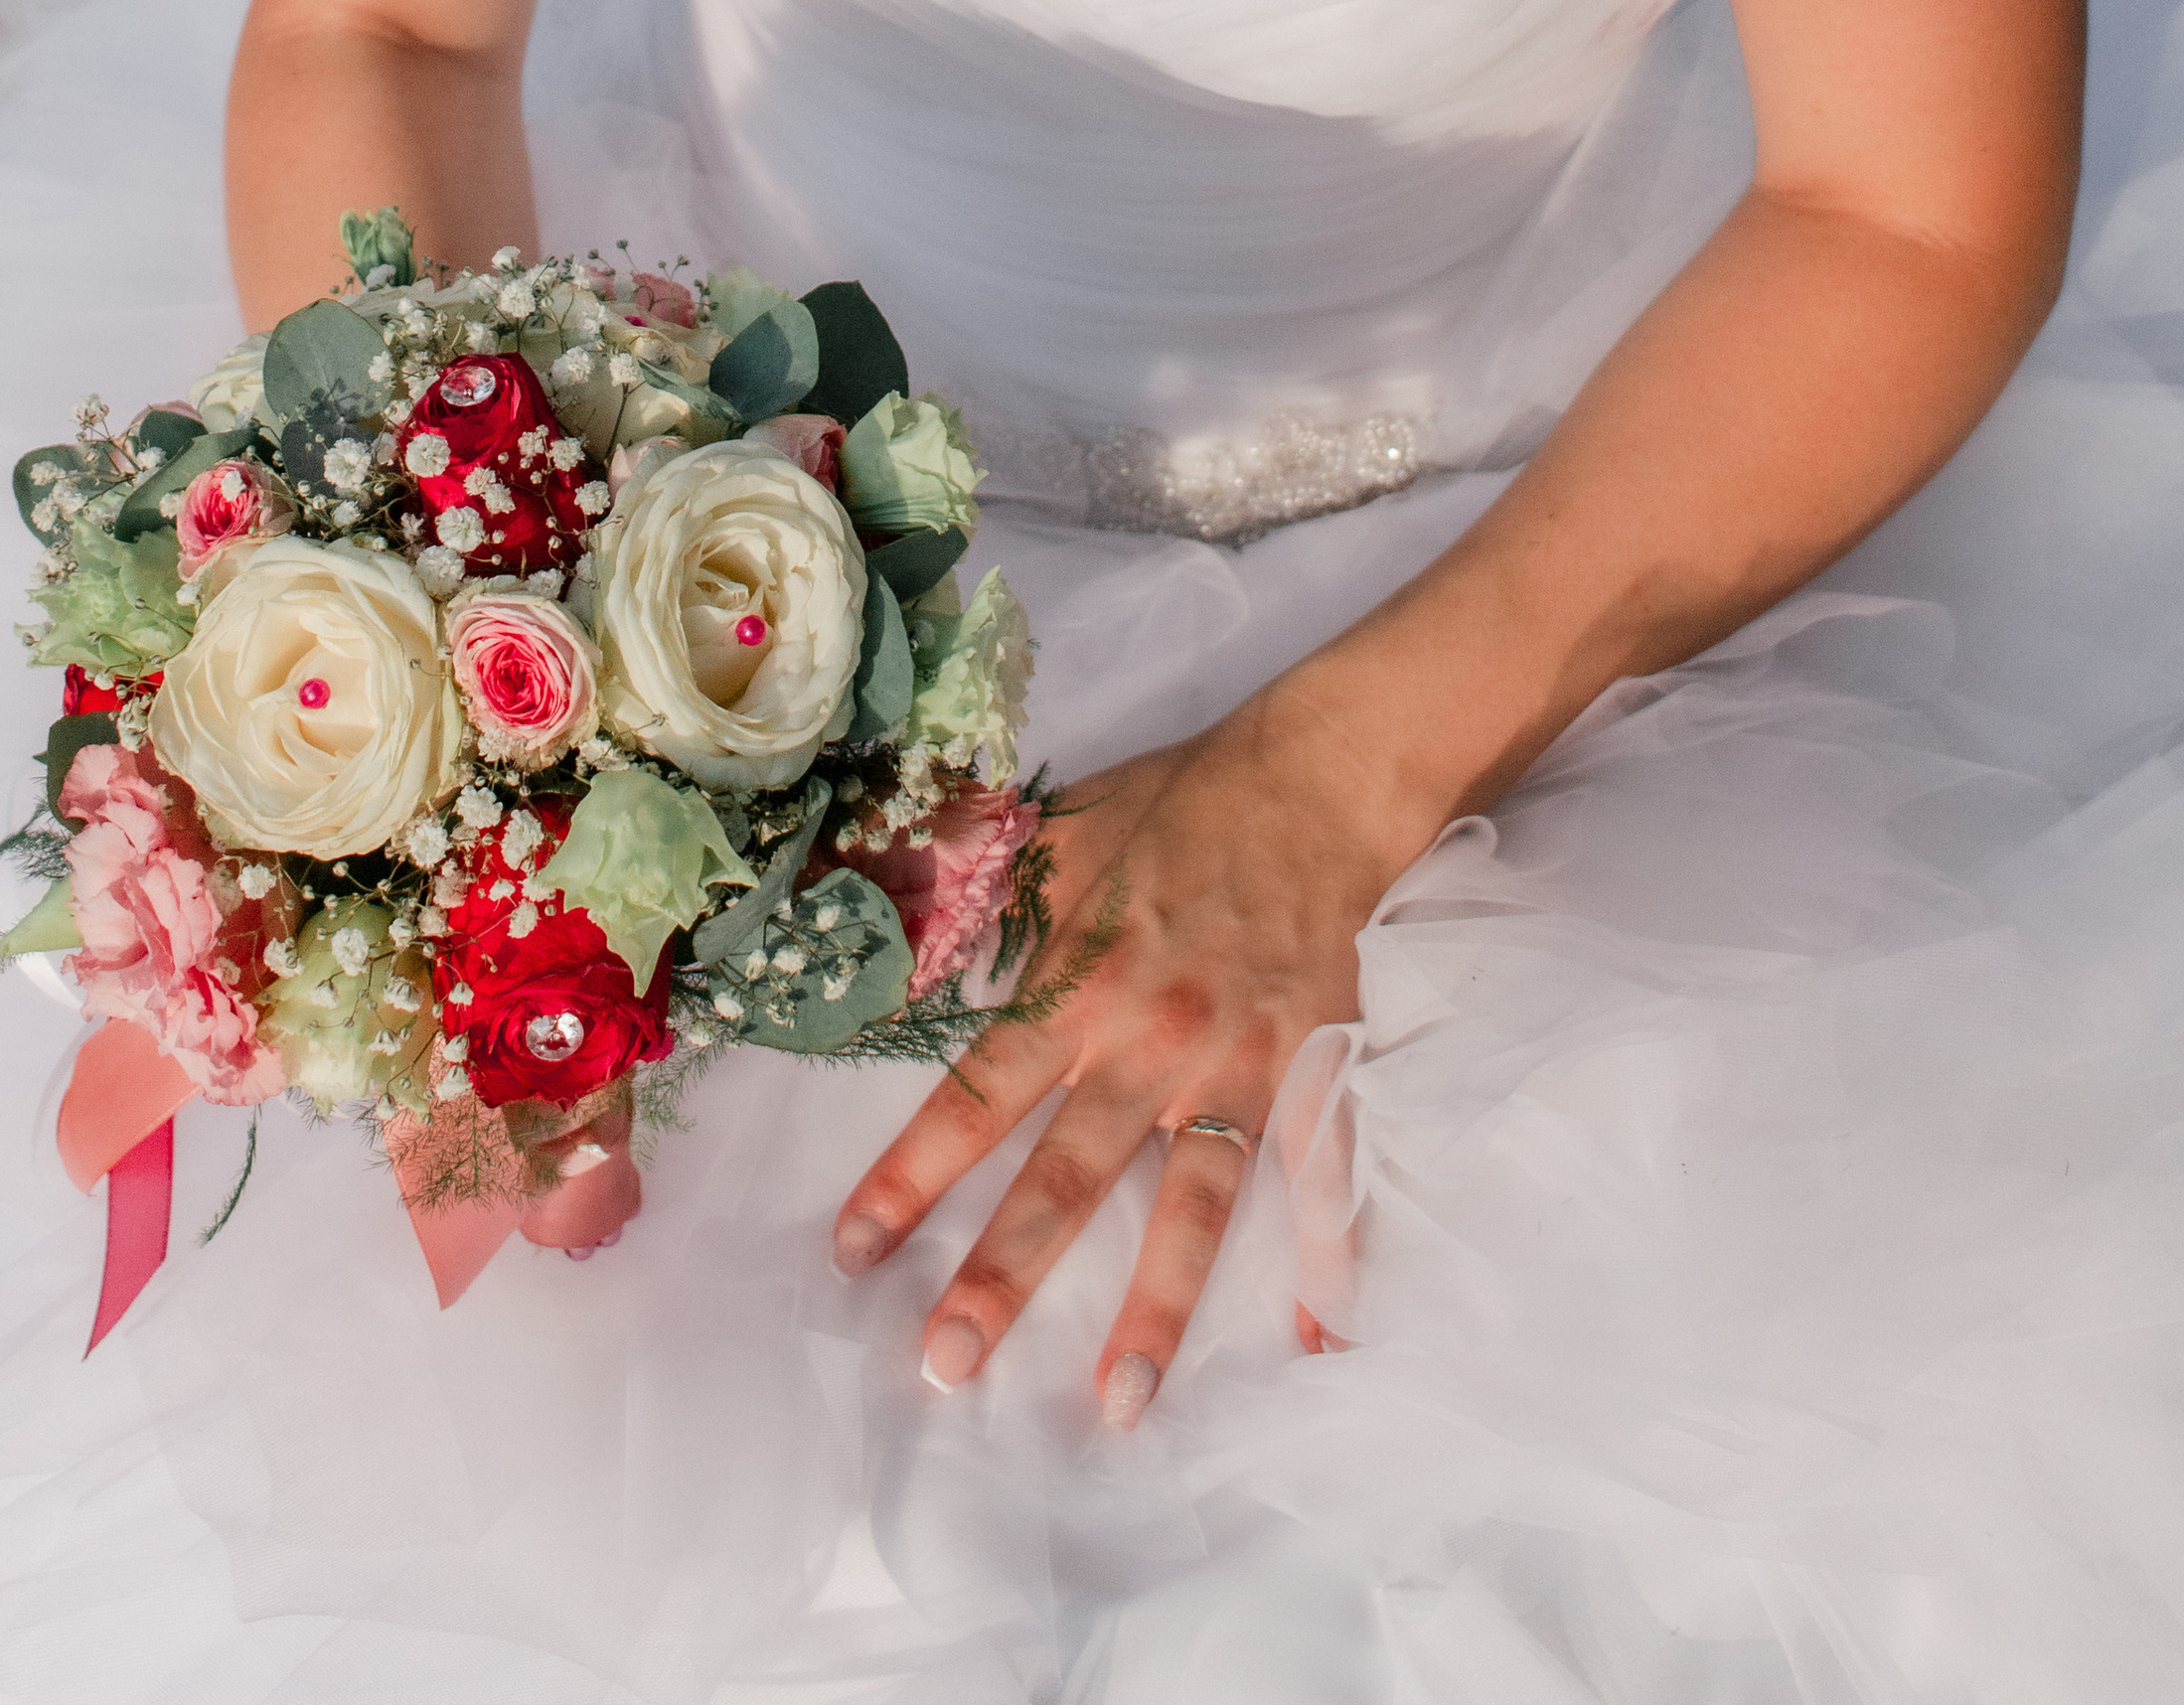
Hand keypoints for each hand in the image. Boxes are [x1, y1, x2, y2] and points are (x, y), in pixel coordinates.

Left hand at [831, 678, 1420, 1425]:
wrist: (1316, 780)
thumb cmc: (1180, 803)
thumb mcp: (1058, 835)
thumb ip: (974, 888)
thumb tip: (874, 906)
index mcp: (1078, 984)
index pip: (976, 1097)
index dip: (910, 1177)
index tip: (855, 1250)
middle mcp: (1150, 1040)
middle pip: (1066, 1177)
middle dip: (1004, 1275)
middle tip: (948, 1366)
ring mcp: (1238, 1066)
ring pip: (1192, 1204)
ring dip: (1154, 1307)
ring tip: (1116, 1405)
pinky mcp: (1312, 1070)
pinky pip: (1323, 1176)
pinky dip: (1328, 1259)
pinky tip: (1317, 1342)